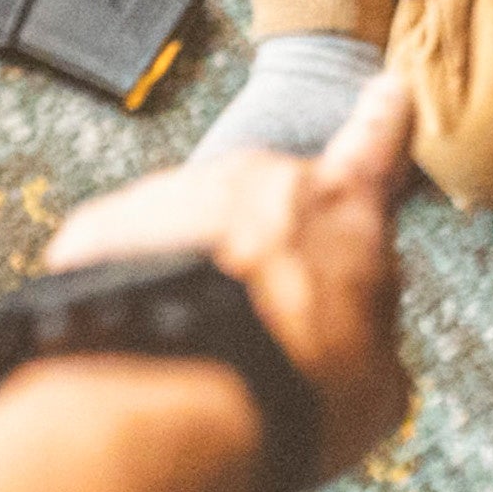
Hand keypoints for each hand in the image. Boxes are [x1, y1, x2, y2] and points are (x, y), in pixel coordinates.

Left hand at [49, 75, 420, 484]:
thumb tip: (359, 357)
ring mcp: (176, 195)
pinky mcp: (107, 225)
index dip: (382, 119)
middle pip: (269, 205)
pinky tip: (148, 341)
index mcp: (340, 208)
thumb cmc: (287, 385)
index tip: (386, 93)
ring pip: (192, 229)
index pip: (375, 142)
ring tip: (202, 349)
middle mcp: (257, 181)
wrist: (182, 398)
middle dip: (267, 255)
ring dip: (197, 276)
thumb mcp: (375, 384)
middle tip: (266, 328)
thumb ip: (371, 342)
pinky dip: (135, 292)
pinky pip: (126, 254)